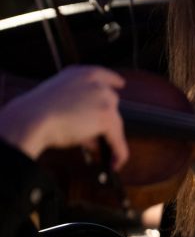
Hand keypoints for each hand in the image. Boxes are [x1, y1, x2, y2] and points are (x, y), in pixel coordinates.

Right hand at [0, 66, 127, 166]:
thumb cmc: (35, 112)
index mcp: (83, 75)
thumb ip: (77, 109)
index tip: (120, 84)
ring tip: (100, 153)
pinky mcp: (107, 118)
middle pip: (110, 106)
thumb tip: (92, 134)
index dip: (114, 81)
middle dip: (101, 123)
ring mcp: (104, 100)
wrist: (31, 118)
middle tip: (91, 139)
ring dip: (108, 139)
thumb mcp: (58, 101)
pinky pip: (117, 139)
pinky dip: (118, 152)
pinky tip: (116, 162)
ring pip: (114, 124)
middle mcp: (97, 84)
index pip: (105, 75)